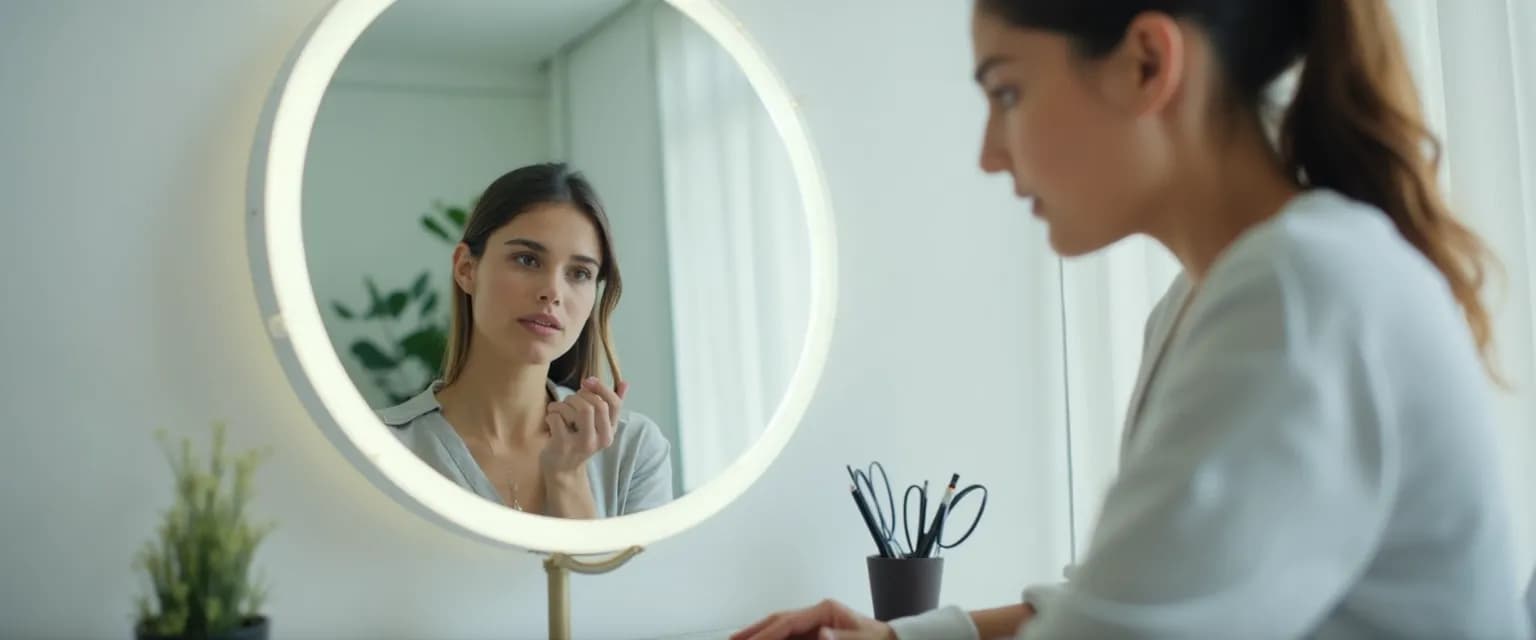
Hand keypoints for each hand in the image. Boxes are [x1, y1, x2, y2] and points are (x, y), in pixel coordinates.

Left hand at [539, 377, 628, 476]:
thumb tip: (625, 383)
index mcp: (610, 432)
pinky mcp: (563, 445)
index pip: (614, 404)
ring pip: (577, 408)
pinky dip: (551, 413)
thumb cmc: (579, 442)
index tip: (587, 381)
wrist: (563, 470)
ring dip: (562, 404)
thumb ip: (611, 406)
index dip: (601, 388)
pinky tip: (551, 419)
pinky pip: (557, 417)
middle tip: (568, 402)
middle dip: (578, 396)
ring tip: (557, 410)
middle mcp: (600, 439)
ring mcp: (582, 443)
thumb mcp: (598, 427)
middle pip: (595, 403)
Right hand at [731, 599, 892, 639]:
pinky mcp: (816, 634)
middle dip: (754, 631)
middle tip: (733, 639)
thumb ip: (843, 638)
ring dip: (760, 635)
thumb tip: (821, 634)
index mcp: (826, 610)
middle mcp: (818, 614)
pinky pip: (790, 638)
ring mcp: (815, 624)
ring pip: (780, 629)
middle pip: (778, 621)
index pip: (788, 622)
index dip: (766, 633)